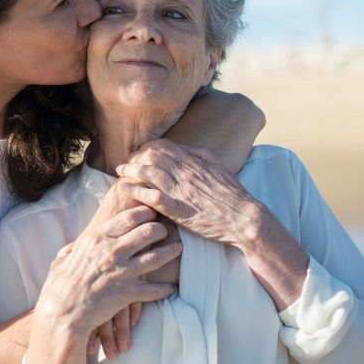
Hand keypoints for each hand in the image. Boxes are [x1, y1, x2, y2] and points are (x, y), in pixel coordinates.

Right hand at [34, 202, 177, 349]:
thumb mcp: (61, 260)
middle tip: (166, 231)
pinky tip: (171, 288)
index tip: (152, 213)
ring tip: (178, 248)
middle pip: (148, 232)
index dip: (145, 213)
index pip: (129, 217)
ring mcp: (123, 271)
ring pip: (157, 257)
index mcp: (98, 238)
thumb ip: (71, 251)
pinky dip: (164, 289)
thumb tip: (71, 248)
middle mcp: (113, 250)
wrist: (62, 311)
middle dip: (160, 230)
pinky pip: (154, 289)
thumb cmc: (58, 286)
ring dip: (171, 251)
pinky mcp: (128, 292)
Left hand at [115, 139, 262, 247]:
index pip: (163, 146)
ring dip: (130, 170)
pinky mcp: (176, 209)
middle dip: (135, 158)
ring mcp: (180, 190)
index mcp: (194, 161)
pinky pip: (150, 196)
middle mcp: (184, 172)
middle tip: (126, 163)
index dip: (147, 147)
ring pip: (147, 172)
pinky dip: (135, 190)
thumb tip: (184, 147)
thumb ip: (201, 154)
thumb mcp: (219, 167)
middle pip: (151, 156)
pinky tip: (124, 187)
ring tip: (120, 172)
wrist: (243, 218)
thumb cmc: (233, 195)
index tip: (140, 153)